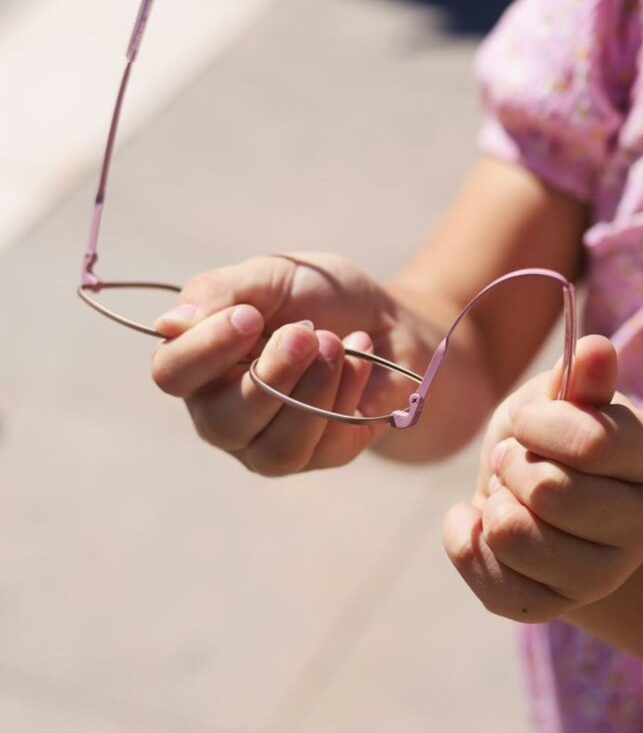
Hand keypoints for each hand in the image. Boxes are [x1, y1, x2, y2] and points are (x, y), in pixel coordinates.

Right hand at [150, 253, 424, 474]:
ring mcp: (269, 442)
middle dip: (272, 374)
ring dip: (313, 388)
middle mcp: (223, 411)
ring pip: (276, 446)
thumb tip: (167, 324)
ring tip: (338, 344)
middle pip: (222, 421)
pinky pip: (325, 444)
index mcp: (199, 364)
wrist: (386, 318)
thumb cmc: (316, 296)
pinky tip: (358, 358)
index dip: (206, 349)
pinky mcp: (320, 456)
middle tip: (307, 331)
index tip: (251, 317)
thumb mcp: (269, 276)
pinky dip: (346, 392)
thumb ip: (219, 292)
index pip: (172, 374)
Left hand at [443, 335, 642, 622]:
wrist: (549, 501)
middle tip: (516, 461)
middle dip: (512, 467)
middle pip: (550, 494)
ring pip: (517, 540)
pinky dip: (467, 544)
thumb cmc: (555, 437)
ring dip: (493, 505)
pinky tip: (478, 523)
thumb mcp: (563, 398)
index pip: (592, 444)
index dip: (539, 425)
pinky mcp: (556, 607)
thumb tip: (595, 348)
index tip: (528, 422)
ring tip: (506, 494)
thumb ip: (579, 379)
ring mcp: (604, 575)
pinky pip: (494, 585)